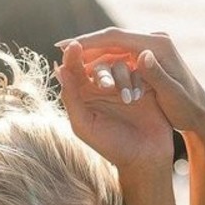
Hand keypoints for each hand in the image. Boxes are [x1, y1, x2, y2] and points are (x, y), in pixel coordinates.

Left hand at [54, 38, 173, 172]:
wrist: (144, 158)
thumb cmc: (110, 145)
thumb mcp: (84, 125)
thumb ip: (71, 98)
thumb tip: (60, 69)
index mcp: (85, 93)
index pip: (76, 68)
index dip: (73, 56)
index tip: (74, 46)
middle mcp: (104, 85)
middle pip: (99, 63)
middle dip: (103, 72)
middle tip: (108, 88)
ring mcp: (125, 84)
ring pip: (120, 65)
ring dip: (123, 79)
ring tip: (129, 101)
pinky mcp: (144, 84)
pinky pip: (140, 70)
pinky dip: (138, 80)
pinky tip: (140, 97)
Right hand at [58, 29, 204, 139]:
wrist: (201, 115)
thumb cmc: (187, 110)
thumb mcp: (173, 97)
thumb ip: (157, 76)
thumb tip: (143, 55)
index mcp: (158, 46)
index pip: (116, 38)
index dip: (90, 41)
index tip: (67, 46)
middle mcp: (155, 41)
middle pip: (113, 38)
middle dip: (86, 43)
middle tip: (60, 48)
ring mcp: (152, 48)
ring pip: (115, 46)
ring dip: (93, 52)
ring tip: (69, 58)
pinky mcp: (149, 57)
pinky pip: (120, 55)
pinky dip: (104, 60)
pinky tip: (88, 66)